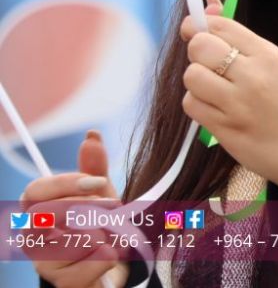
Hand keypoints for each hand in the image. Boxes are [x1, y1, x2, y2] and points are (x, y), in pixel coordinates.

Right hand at [22, 131, 129, 287]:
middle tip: (114, 204)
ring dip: (105, 232)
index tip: (97, 181)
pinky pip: (93, 260)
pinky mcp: (62, 282)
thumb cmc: (99, 226)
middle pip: (48, 213)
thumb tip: (91, 135)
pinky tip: (108, 256)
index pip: (34, 191)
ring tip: (110, 234)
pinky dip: (111, 254)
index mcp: (37, 210)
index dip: (66, 183)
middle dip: (88, 206)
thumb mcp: (101, 194)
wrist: (112, 267)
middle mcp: (33, 236)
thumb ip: (95, 168)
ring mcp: (44, 262)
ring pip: (74, 238)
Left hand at [179, 0, 277, 194]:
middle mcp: (252, 76)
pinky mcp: (223, 128)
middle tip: (208, 61)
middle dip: (197, 51)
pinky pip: (191, 104)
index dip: (200, 25)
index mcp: (267, 55)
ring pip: (191, 76)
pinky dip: (197, 103)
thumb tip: (208, 7)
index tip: (196, 30)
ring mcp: (237, 104)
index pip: (221, 26)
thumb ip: (239, 38)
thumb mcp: (274, 61)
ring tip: (213, 86)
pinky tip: (215, 106)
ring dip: (197, 80)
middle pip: (200, 47)